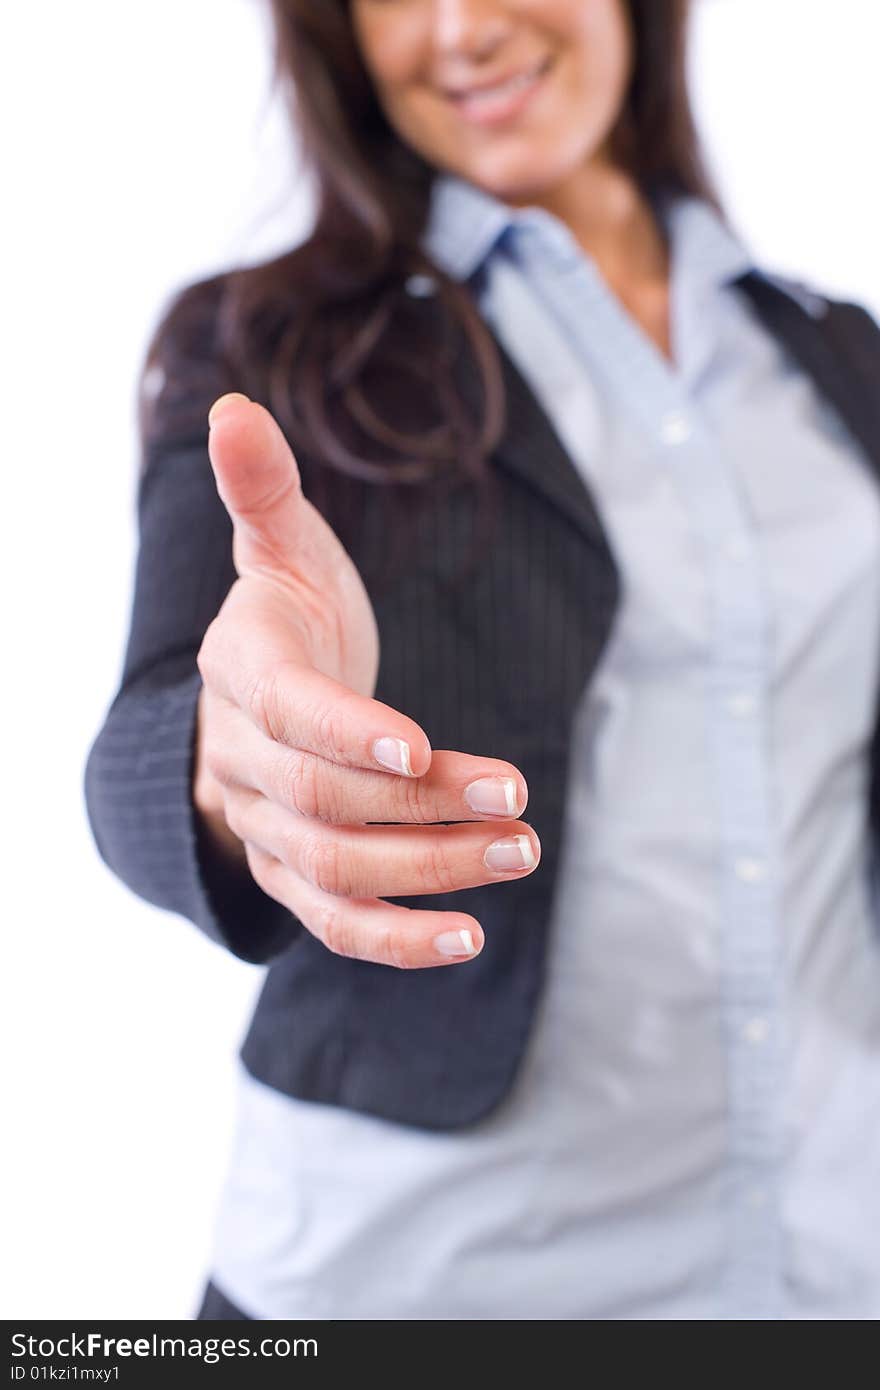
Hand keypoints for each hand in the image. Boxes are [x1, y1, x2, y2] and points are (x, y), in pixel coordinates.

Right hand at [194, 392, 540, 968]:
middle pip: (326, 802)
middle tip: (521, 801)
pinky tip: (470, 938)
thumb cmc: (287, 618)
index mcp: (244, 674)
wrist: (250, 703)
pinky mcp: (295, 874)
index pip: (288, 713)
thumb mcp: (280, 550)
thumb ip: (263, 490)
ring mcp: (266, 827)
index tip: (421, 746)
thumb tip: (232, 407)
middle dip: (423, 807)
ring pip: (336, 868)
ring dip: (429, 870)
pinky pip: (334, 922)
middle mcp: (244, 760)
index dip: (348, 731)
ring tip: (523, 853)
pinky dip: (396, 939)